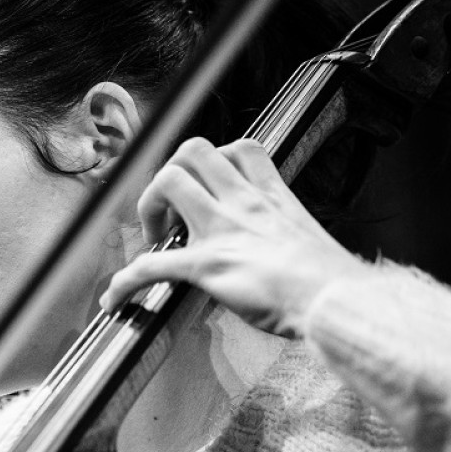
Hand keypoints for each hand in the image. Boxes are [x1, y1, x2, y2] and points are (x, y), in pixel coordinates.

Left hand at [100, 137, 371, 337]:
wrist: (336, 302)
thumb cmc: (330, 282)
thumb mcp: (310, 239)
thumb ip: (284, 232)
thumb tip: (274, 252)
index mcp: (272, 197)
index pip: (240, 149)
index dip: (216, 161)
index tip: (209, 186)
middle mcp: (244, 203)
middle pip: (194, 150)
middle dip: (174, 174)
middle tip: (174, 211)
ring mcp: (222, 229)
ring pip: (167, 181)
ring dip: (147, 207)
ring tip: (154, 239)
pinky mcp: (206, 264)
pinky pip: (149, 265)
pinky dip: (124, 282)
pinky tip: (114, 299)